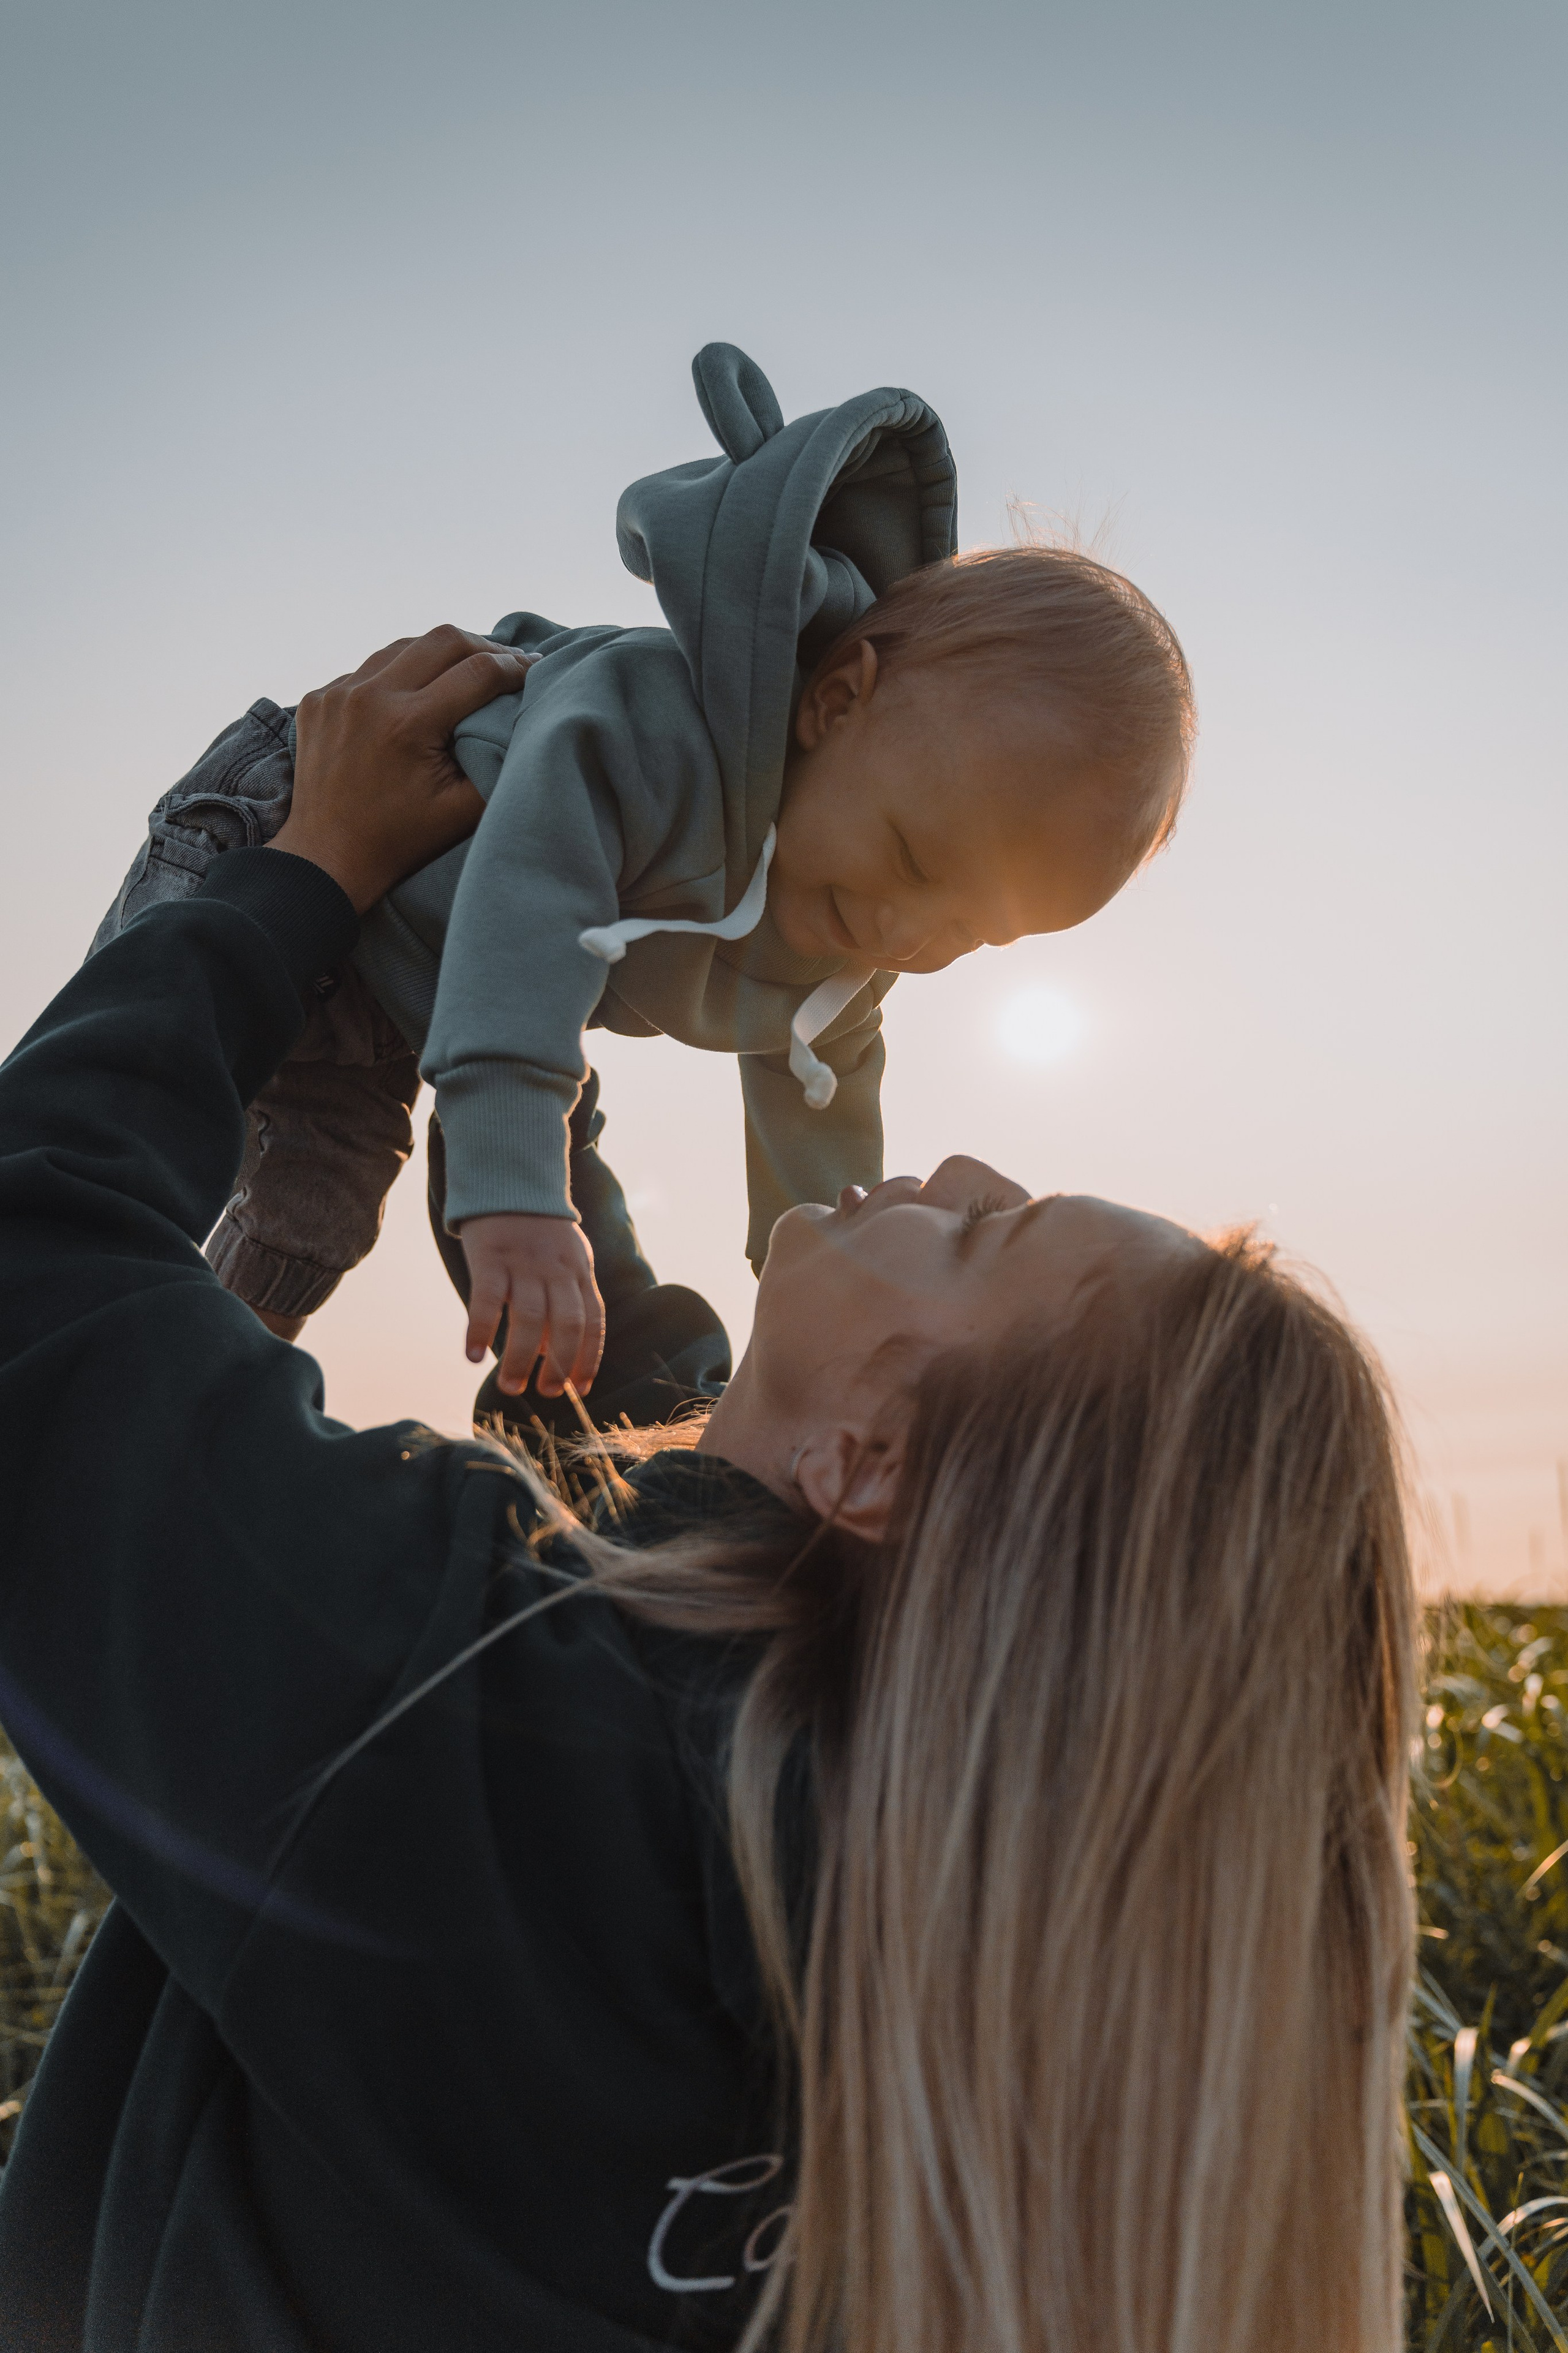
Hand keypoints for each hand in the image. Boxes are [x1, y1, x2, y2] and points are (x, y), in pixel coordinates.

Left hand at [270, 625, 535, 912]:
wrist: (328, 858)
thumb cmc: (402, 840)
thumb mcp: (463, 810)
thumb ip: (499, 762)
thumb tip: (525, 717)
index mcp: (408, 723)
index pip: (478, 672)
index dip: (516, 667)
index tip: (536, 668)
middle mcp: (369, 697)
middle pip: (443, 640)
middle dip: (484, 646)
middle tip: (508, 661)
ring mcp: (337, 694)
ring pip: (404, 646)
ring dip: (440, 654)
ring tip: (466, 670)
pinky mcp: (318, 700)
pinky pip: (369, 669)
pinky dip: (399, 675)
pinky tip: (416, 694)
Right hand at [460, 1213, 605, 1398]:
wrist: (509, 1180)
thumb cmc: (539, 1232)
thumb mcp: (565, 1260)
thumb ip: (565, 1301)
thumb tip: (552, 1353)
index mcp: (580, 1271)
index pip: (593, 1322)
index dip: (589, 1358)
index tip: (579, 1390)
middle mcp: (557, 1269)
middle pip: (567, 1324)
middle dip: (559, 1365)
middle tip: (545, 1393)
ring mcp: (525, 1262)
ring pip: (529, 1318)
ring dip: (521, 1358)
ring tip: (510, 1387)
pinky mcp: (491, 1256)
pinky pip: (487, 1299)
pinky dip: (481, 1330)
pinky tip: (473, 1356)